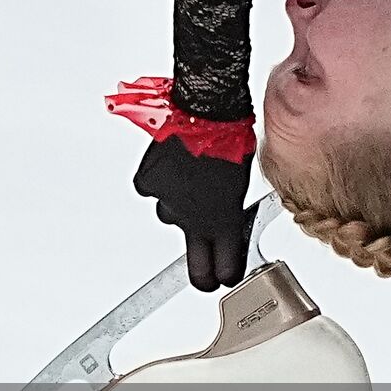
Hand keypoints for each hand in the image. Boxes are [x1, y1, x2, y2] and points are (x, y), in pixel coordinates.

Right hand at [133, 134, 251, 290]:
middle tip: (205, 279)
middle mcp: (194, 219)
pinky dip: (158, 179)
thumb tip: (224, 207)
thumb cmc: (232, 138)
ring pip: (170, 214)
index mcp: (225, 219)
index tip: (225, 277)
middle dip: (202, 275)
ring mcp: (169, 203)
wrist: (207, 111)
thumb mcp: (242, 179)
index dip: (225, 274)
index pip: (225, 265)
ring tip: (188, 179)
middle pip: (196, 265)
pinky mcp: (148, 183)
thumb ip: (231, 203)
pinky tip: (170, 164)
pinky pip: (151, 188)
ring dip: (178, 203)